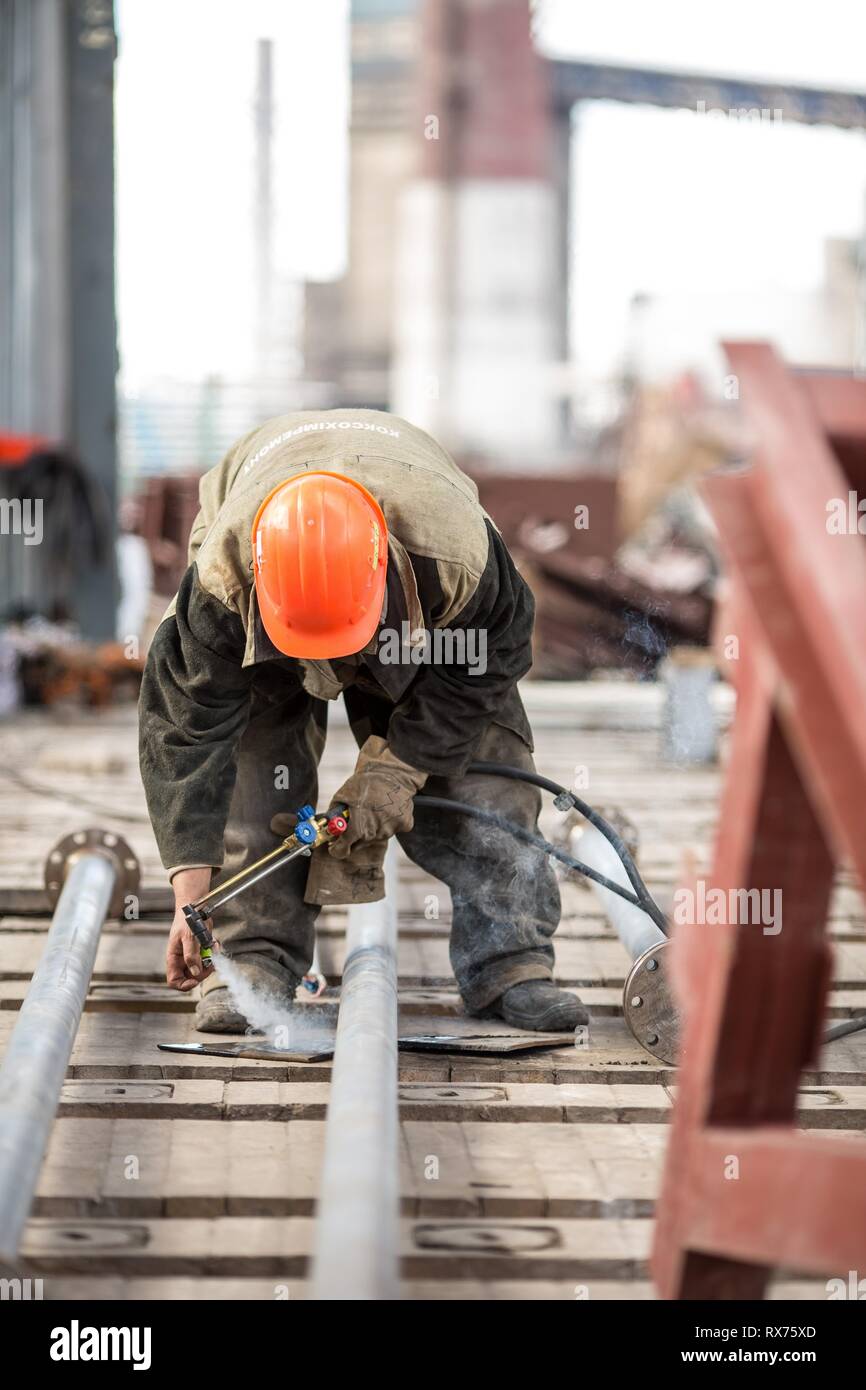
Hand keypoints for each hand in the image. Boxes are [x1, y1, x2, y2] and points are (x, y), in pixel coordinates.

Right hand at [166, 866, 215, 990]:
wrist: (196, 907)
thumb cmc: (187, 920)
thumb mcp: (188, 937)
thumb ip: (191, 956)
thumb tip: (195, 973)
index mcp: (174, 958)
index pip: (174, 981)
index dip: (184, 985)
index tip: (196, 980)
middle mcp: (182, 959)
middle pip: (191, 977)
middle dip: (202, 972)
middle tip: (210, 963)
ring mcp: (192, 956)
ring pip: (202, 969)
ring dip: (210, 961)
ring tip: (212, 947)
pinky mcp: (202, 951)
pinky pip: (210, 959)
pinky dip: (214, 953)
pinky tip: (214, 943)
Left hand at [328, 736, 426, 859]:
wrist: (393, 772)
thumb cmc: (367, 782)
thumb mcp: (342, 795)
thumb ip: (335, 814)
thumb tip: (329, 829)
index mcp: (358, 826)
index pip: (343, 849)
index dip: (338, 849)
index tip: (337, 846)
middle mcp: (375, 831)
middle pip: (361, 843)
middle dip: (355, 835)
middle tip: (356, 820)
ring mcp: (391, 829)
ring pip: (377, 837)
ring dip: (372, 829)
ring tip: (373, 809)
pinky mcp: (405, 824)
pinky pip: (392, 829)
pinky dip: (388, 823)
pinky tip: (386, 809)